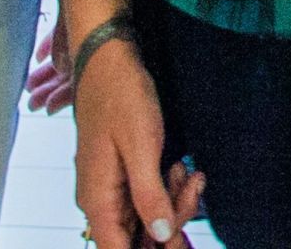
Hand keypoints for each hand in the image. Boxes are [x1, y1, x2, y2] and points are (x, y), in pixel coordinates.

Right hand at [67, 28, 205, 245]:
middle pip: (139, 239)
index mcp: (98, 201)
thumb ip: (149, 194)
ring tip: (188, 172)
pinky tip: (180, 168)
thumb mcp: (141, 145)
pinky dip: (167, 190)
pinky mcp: (123, 178)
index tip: (179, 243)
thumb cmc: (121, 96)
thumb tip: (161, 235)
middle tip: (192, 186)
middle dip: (171, 221)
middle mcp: (100, 202)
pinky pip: (147, 198)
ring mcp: (111, 190)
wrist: (109, 61)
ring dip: (174, 203)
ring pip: (147, 220)